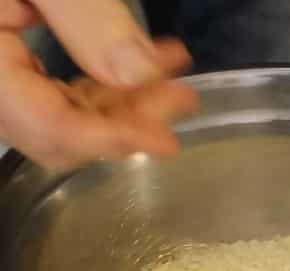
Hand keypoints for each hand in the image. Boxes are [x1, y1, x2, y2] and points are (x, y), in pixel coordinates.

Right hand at [0, 0, 198, 169]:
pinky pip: (55, 89)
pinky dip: (102, 84)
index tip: (167, 140)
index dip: (112, 139)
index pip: (46, 126)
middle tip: (181, 98)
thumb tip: (140, 75)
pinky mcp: (9, 60)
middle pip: (56, 131)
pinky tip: (142, 65)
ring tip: (172, 77)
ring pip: (61, 114)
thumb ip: (86, 18)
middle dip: (126, 122)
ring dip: (123, 104)